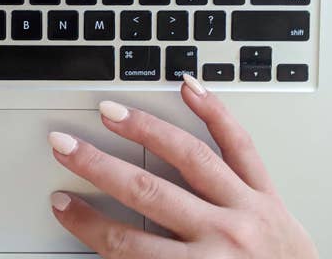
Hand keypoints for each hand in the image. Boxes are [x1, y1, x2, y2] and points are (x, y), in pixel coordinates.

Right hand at [48, 75, 317, 258]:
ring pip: (188, 157)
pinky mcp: (268, 192)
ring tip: (112, 112)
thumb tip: (108, 246)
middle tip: (65, 145)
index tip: (63, 204)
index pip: (124, 244)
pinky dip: (215, 112)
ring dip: (145, 130)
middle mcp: (221, 236)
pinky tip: (191, 88)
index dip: (87, 223)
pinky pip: (240, 144)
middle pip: (146, 192)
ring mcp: (246, 207)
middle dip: (97, 166)